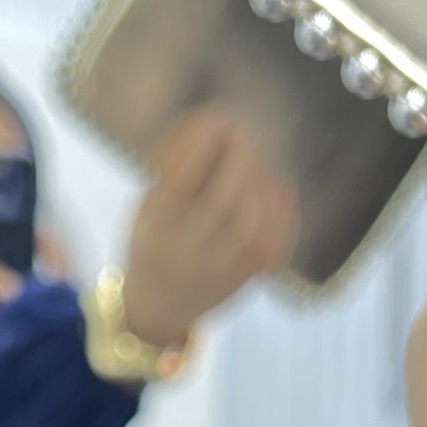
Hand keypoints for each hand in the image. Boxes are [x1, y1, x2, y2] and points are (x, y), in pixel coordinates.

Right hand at [122, 105, 297, 349]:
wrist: (158, 309)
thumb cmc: (151, 245)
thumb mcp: (145, 211)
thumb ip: (173, 175)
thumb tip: (217, 126)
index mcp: (154, 233)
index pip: (180, 183)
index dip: (200, 143)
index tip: (215, 117)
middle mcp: (187, 256)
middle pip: (224, 201)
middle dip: (240, 157)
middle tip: (244, 132)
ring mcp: (220, 272)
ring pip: (252, 221)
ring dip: (259, 180)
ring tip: (254, 162)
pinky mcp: (247, 279)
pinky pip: (274, 240)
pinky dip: (281, 207)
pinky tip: (274, 186)